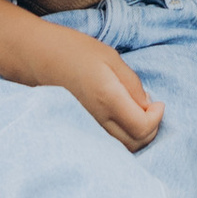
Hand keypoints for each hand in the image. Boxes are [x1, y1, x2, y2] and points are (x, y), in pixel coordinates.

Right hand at [34, 26, 161, 151]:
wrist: (36, 57)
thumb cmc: (73, 50)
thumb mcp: (110, 57)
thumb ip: (132, 83)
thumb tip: (147, 104)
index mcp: (107, 98)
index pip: (142, 127)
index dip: (157, 118)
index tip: (159, 104)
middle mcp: (97, 119)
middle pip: (134, 143)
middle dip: (151, 130)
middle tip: (153, 110)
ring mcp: (86, 127)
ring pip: (121, 147)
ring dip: (137, 135)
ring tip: (139, 113)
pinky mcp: (79, 128)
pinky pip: (107, 143)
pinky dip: (121, 137)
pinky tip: (122, 119)